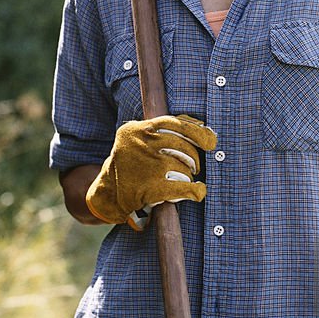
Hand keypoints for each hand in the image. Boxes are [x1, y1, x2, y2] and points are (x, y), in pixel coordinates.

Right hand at [86, 114, 216, 229]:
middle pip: (184, 147)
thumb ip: (165, 128)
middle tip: (193, 167)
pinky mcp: (150, 188)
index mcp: (138, 128)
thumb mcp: (139, 139)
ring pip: (184, 168)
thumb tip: (201, 125)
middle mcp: (141, 144)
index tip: (211, 141)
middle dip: (194, 159)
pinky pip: (185, 187)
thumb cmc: (131, 163)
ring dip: (188, 176)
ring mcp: (146, 166)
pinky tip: (198, 191)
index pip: (176, 124)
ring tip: (179, 179)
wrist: (107, 194)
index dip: (199, 132)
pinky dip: (196, 191)